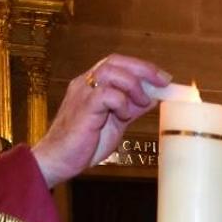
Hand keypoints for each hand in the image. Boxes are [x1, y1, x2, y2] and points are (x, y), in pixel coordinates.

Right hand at [32, 54, 170, 187]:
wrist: (59, 160)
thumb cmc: (84, 143)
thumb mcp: (115, 122)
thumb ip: (130, 107)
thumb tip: (151, 97)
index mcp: (92, 85)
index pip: (118, 63)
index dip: (142, 67)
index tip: (163, 78)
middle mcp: (86, 84)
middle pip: (116, 62)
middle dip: (143, 69)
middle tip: (162, 82)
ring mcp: (83, 93)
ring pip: (112, 72)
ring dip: (133, 86)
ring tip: (141, 103)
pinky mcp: (84, 107)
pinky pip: (107, 94)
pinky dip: (122, 103)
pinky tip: (123, 116)